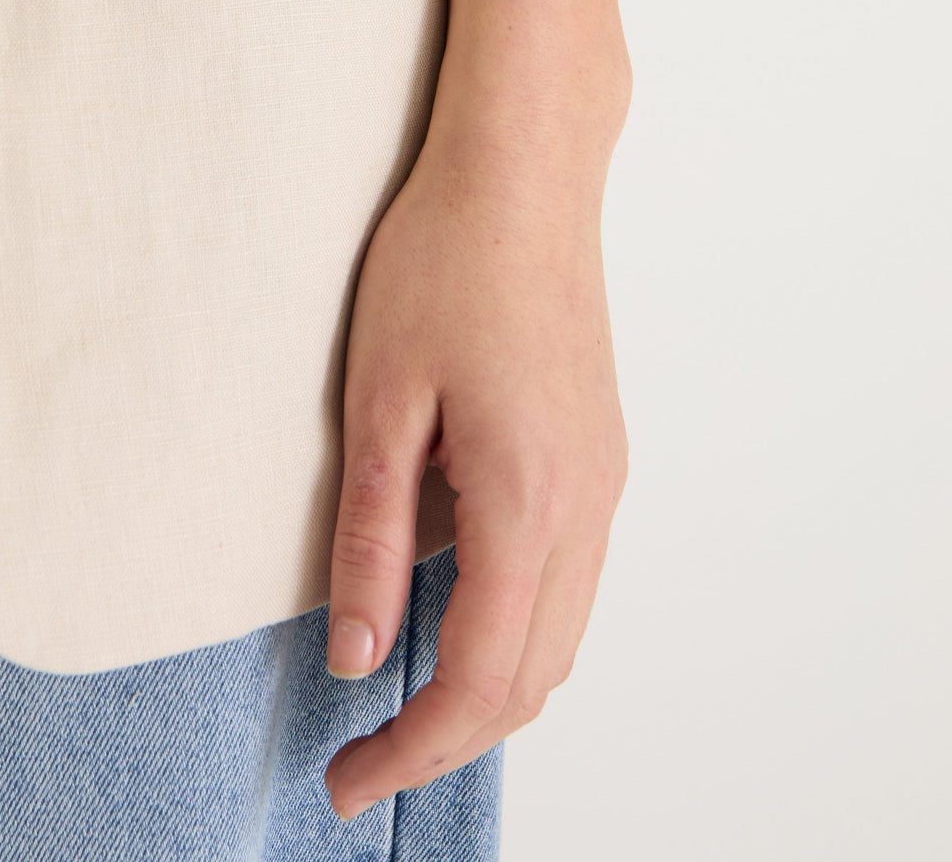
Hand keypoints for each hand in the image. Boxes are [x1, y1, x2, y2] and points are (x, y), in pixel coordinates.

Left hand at [322, 28, 630, 820]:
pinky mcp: (600, 450)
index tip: (347, 782)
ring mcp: (605, 478)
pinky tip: (445, 590)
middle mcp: (587, 504)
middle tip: (360, 755)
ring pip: (561, 631)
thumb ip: (372, 540)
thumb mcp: (380, 402)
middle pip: (535, 676)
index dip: (412, 749)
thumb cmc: (443, 261)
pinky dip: (512, 618)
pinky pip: (566, 573)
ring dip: (487, 680)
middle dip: (450, 733)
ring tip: (394, 687)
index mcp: (530, 500)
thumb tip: (357, 656)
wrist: (524, 169)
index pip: (483, 680)